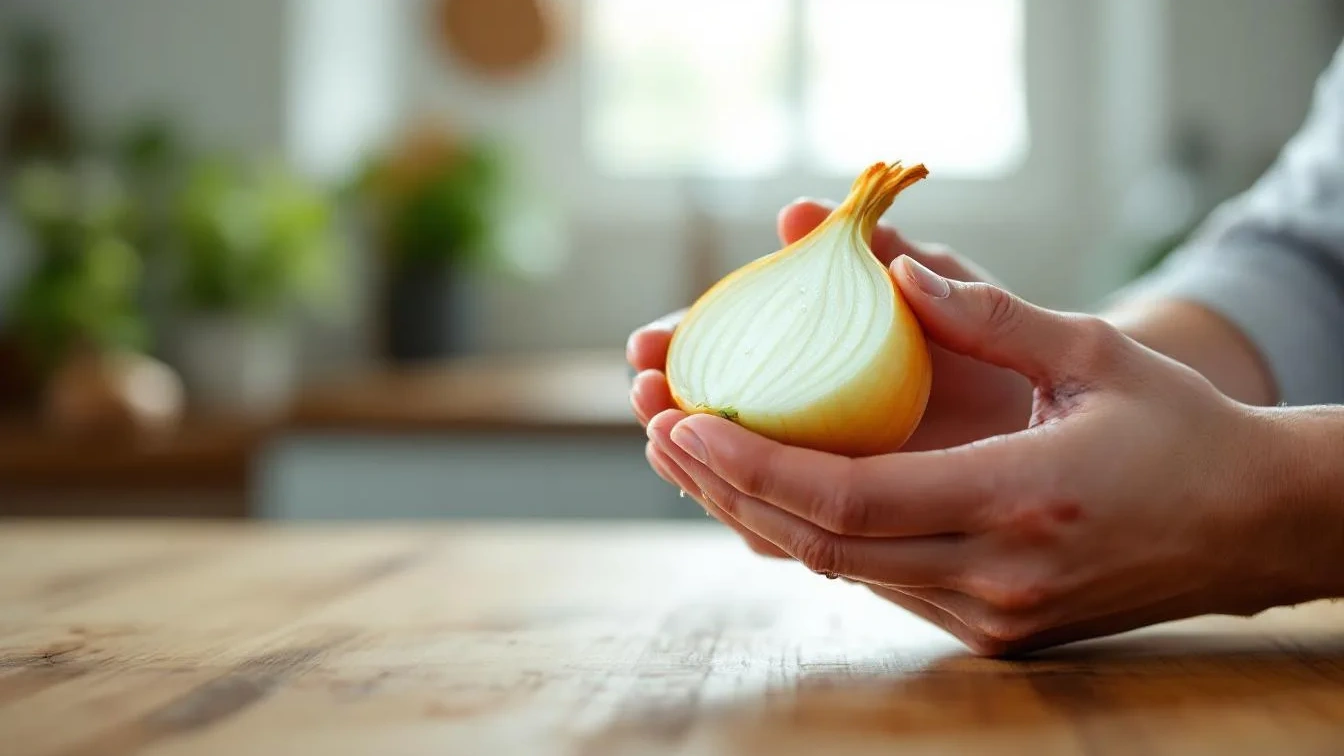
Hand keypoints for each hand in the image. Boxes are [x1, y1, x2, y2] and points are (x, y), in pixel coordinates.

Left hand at [648, 257, 1325, 655]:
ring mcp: (991, 616)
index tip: (686, 424)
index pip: (851, 499)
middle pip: (822, 547)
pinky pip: (879, 581)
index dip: (755, 466)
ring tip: (690, 456)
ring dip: (757, 516)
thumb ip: (990, 314)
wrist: (1249, 526)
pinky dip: (816, 536)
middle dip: (727, 491)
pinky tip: (768, 491)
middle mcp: (996, 575)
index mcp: (1021, 502)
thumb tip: (894, 273)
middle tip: (662, 430)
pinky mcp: (992, 629)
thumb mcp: (1096, 355)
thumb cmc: (1182, 431)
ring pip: (840, 572)